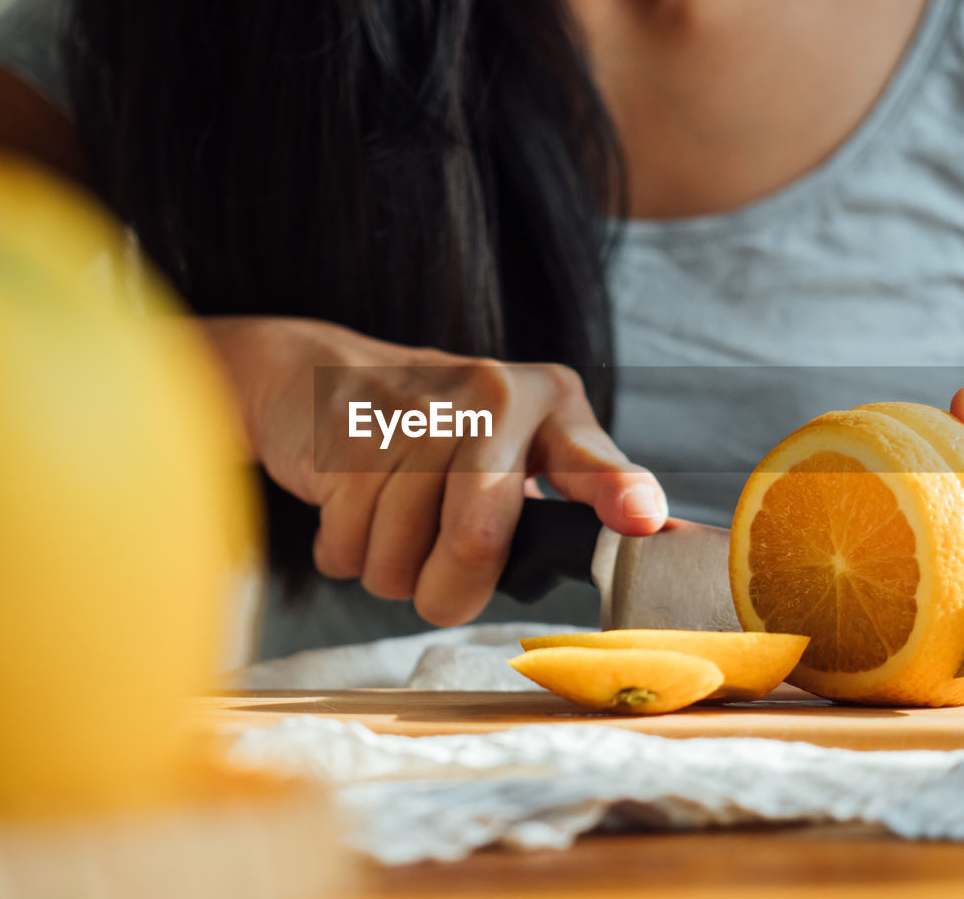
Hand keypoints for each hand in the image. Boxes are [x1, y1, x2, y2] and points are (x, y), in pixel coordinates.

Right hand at [202, 317, 666, 625]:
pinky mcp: (347, 430)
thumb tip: (642, 537)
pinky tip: (352, 508)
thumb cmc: (438, 433)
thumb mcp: (517, 447)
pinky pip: (346, 545)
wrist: (321, 371)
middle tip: (440, 581)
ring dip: (388, 571)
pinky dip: (343, 553)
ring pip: (399, 559)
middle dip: (450, 592)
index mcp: (550, 404)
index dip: (617, 492)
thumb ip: (569, 500)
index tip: (641, 518)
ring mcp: (416, 408)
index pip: (589, 460)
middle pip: (477, 540)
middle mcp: (493, 394)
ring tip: (390, 524)